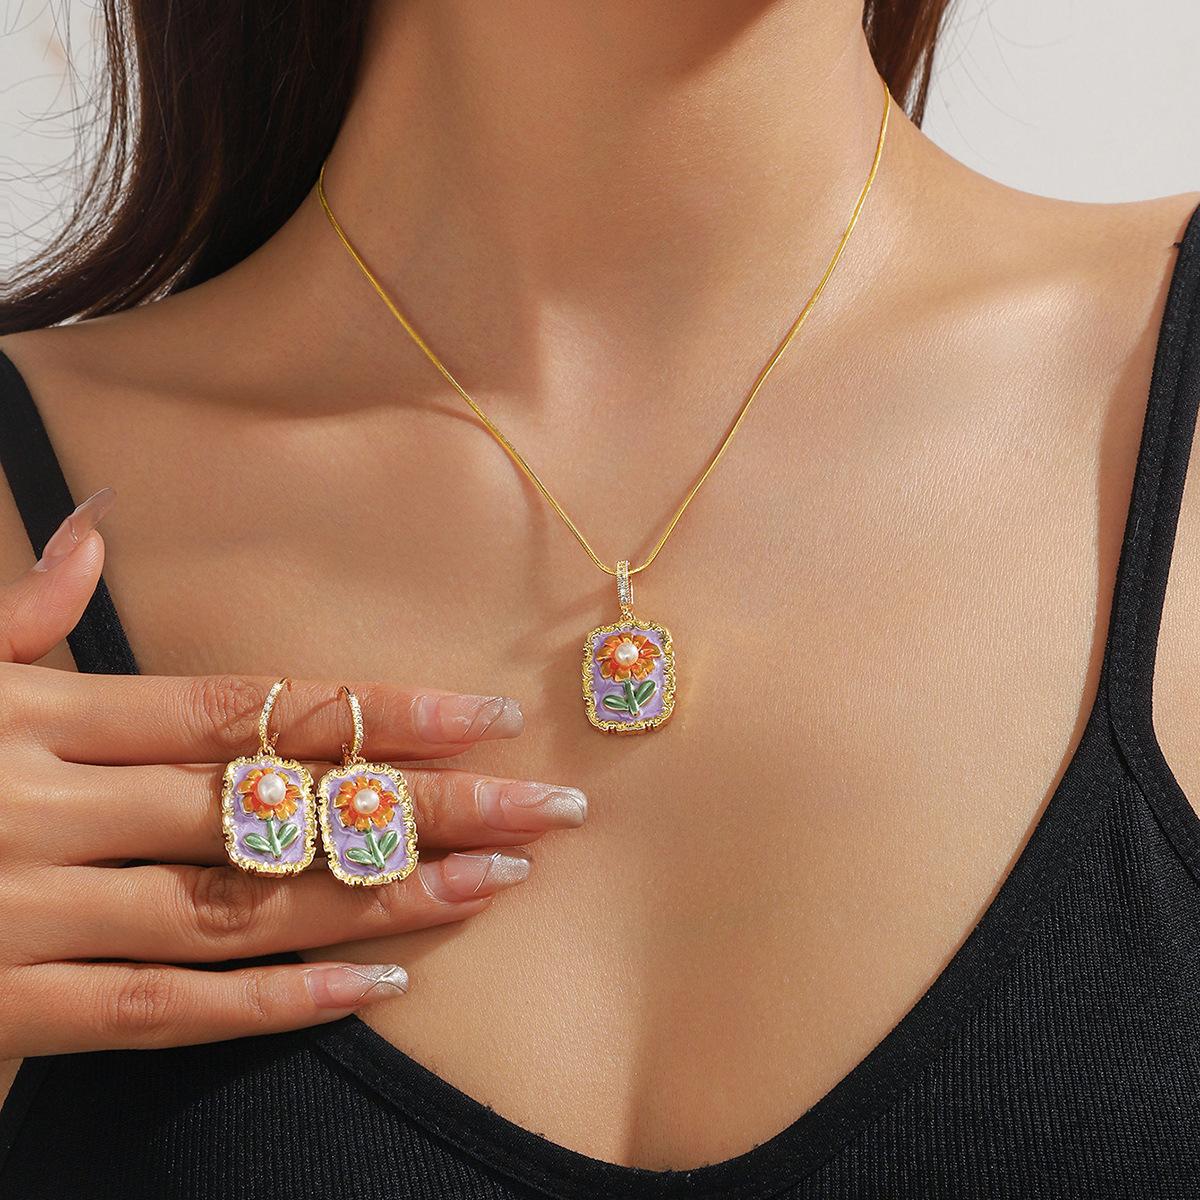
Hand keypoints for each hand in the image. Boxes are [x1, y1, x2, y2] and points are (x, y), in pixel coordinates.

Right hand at [0, 491, 585, 1054]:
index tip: (484, 716)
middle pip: (279, 804)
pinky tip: (381, 987)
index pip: (253, 708)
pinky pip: (167, 1010)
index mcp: (46, 717)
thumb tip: (90, 531)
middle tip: (543, 810)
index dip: (376, 712)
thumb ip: (17, 616)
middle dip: (424, 806)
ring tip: (494, 887)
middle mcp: (55, 807)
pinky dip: (277, 1003)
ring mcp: (34, 914)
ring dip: (382, 899)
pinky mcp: (12, 1010)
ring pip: (246, 905)